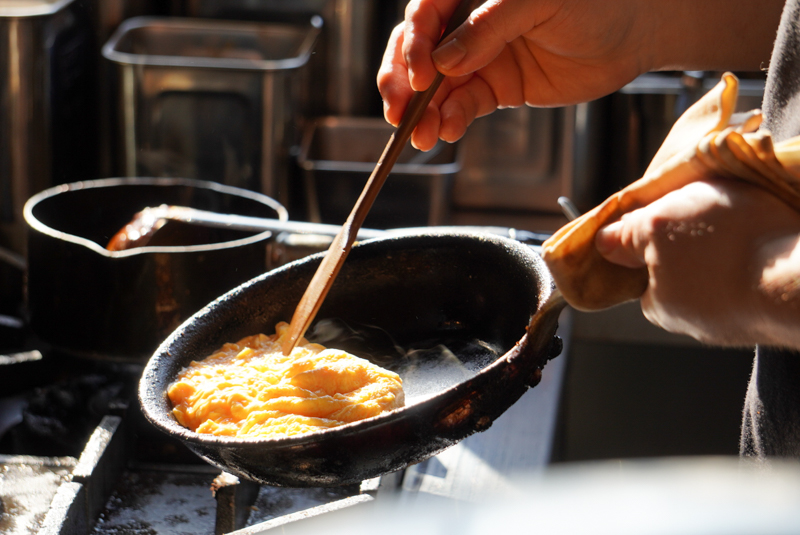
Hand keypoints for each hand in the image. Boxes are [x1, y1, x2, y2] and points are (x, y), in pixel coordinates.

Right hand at [378, 0, 780, 150]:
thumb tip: (444, 61)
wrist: (634, 33)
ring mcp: (480, 57)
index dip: (413, 44)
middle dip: (403, 83)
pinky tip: (446, 132)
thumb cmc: (594, 0)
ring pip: (437, 86)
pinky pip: (464, 105)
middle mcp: (469, 23)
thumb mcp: (539, 2)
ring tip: (421, 135)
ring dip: (424, 111)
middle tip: (399, 112)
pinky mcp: (496, 87)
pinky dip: (451, 120)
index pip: (426, 14)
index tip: (417, 76)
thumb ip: (490, 28)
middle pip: (418, 51)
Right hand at [595, 179, 799, 349]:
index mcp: (650, 225)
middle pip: (657, 218)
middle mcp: (683, 198)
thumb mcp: (667, 310)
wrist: (797, 285)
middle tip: (680, 273)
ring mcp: (723, 190)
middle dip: (662, 240)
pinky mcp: (758, 191)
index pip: (613, 235)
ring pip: (695, 209)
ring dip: (699, 229)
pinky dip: (732, 224)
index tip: (619, 261)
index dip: (615, 251)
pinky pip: (730, 206)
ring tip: (721, 264)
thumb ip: (646, 289)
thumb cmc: (729, 301)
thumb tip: (652, 281)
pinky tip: (746, 252)